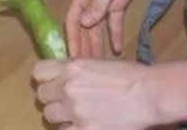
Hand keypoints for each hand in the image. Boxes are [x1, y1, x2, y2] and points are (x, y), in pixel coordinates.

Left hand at [34, 58, 161, 129]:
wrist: (149, 94)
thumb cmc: (130, 75)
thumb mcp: (97, 63)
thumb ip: (75, 70)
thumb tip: (61, 76)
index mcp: (71, 67)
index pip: (38, 72)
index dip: (46, 78)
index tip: (54, 82)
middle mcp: (67, 88)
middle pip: (42, 95)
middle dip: (53, 98)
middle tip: (67, 101)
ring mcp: (74, 111)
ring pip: (49, 115)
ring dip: (60, 115)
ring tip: (76, 115)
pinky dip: (71, 129)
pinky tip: (83, 125)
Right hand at [66, 0, 152, 58]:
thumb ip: (97, 4)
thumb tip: (84, 24)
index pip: (73, 20)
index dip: (72, 38)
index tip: (72, 56)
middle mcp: (91, 0)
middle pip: (85, 27)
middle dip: (84, 46)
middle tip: (86, 67)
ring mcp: (105, 2)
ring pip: (98, 28)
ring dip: (98, 44)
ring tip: (99, 64)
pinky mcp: (118, 3)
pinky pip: (114, 23)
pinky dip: (115, 35)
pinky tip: (118, 50)